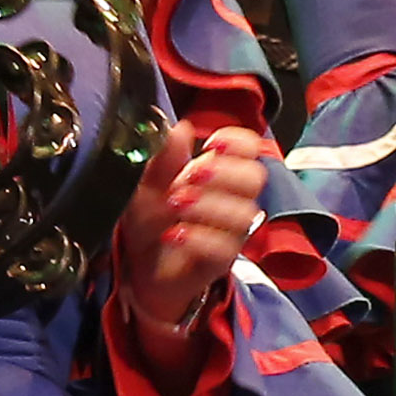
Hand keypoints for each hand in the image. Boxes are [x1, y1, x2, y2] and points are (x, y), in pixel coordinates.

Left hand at [111, 123, 267, 345]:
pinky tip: (174, 234)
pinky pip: (225, 248)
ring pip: (244, 214)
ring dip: (208, 205)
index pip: (250, 148)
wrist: (140, 267)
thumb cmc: (150, 220)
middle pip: (255, 177)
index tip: (212, 144)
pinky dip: (198, 238)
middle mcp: (232, 199)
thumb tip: (179, 128)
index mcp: (218, 172)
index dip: (238, 142)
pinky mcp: (221, 260)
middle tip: (190, 177)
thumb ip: (162, 157)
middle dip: (224, 173)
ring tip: (175, 206)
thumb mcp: (146, 184)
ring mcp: (230, 231)